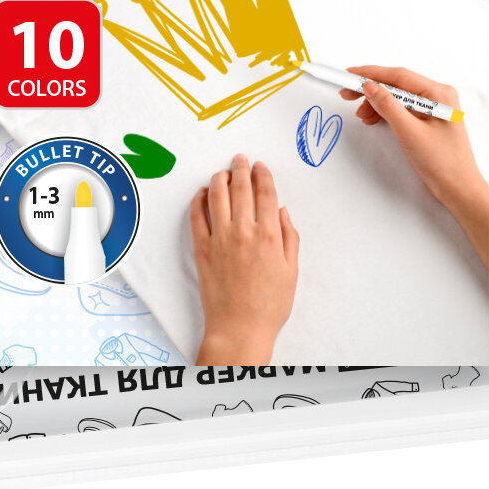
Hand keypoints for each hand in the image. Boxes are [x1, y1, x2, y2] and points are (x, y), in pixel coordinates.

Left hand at [190, 154, 299, 364]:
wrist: (239, 329)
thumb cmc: (269, 305)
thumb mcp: (291, 271)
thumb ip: (289, 238)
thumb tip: (282, 211)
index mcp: (269, 236)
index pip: (265, 194)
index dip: (263, 175)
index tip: (260, 166)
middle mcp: (243, 232)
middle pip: (240, 189)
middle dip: (240, 169)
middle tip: (240, 158)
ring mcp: (220, 239)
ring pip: (217, 197)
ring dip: (219, 178)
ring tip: (222, 171)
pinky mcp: (202, 249)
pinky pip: (197, 217)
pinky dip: (198, 200)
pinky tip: (202, 193)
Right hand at [341, 66, 488, 275]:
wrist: (458, 189)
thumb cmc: (443, 163)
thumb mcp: (410, 132)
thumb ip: (388, 106)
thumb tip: (369, 86)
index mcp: (439, 93)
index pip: (399, 76)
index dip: (371, 74)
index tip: (349, 74)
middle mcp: (437, 96)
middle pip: (397, 84)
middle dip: (371, 89)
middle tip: (347, 94)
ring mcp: (433, 108)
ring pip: (397, 97)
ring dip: (377, 103)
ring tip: (361, 114)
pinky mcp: (427, 120)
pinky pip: (402, 108)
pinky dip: (385, 112)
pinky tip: (373, 118)